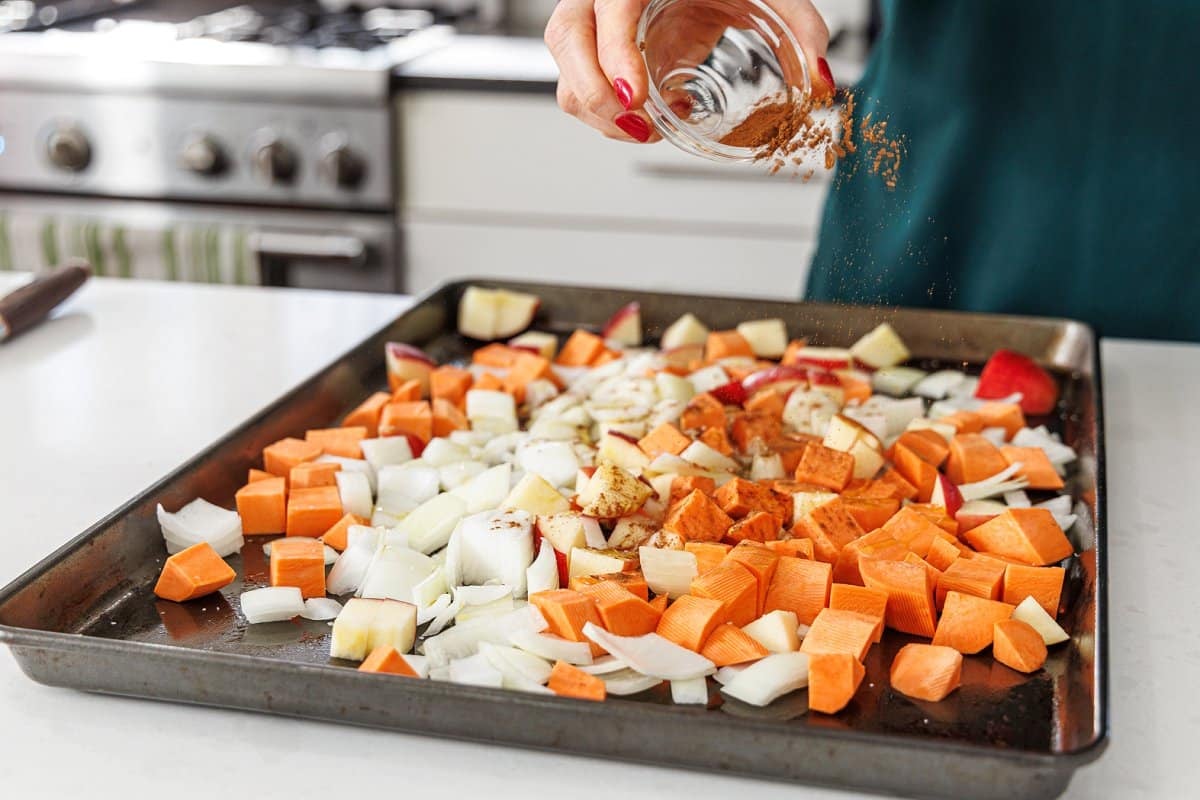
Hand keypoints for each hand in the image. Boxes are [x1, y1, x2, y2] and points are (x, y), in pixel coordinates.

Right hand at [544, 0, 833, 143]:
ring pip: (565, 71)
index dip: (613, 55)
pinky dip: (608, 117)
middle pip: (566, 39)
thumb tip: (823, 79)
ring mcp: (595, 21)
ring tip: (647, 129)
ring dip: (599, 114)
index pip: (609, 7)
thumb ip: (802, 26)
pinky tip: (650, 120)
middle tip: (640, 125)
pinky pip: (581, 88)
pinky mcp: (599, 51)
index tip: (635, 97)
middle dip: (595, 94)